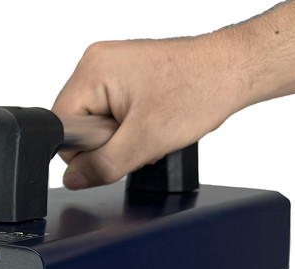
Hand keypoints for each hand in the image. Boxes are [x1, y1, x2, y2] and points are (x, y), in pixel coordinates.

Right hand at [52, 37, 244, 188]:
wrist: (232, 71)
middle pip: (77, 127)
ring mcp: (110, 67)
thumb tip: (75, 179)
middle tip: (138, 136)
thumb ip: (102, 166)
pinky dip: (128, 127)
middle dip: (106, 144)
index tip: (117, 146)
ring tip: (149, 126)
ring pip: (95, 124)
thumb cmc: (199, 90)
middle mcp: (96, 62)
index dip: (86, 152)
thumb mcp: (144, 142)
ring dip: (120, 137)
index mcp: (92, 70)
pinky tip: (150, 121)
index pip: (62, 129)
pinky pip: (110, 114)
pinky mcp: (124, 76)